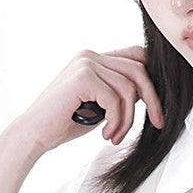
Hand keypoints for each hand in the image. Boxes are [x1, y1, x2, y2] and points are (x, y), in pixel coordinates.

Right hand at [15, 46, 165, 155]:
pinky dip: (116, 122)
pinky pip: (115, 100)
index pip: (136, 57)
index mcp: (94, 59)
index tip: (158, 110)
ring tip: (114, 136)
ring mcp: (86, 63)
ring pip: (129, 88)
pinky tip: (105, 134)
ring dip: (128, 119)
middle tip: (157, 124)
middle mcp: (90, 55)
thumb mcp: (99, 106)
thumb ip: (118, 94)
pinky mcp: (83, 77)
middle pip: (139, 70)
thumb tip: (147, 94)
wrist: (34, 134)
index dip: (152, 80)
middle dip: (153, 100)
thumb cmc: (63, 123)